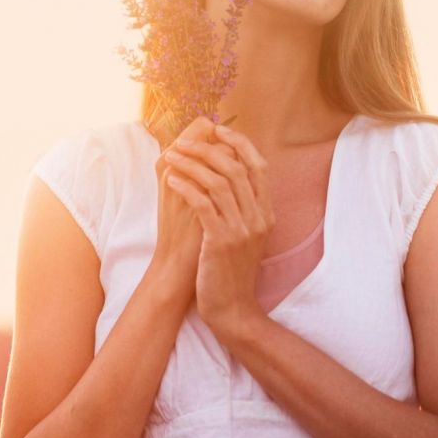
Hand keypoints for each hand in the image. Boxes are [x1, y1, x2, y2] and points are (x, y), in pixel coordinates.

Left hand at [162, 122, 274, 340]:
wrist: (232, 308)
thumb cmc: (231, 269)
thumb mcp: (246, 235)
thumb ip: (243, 206)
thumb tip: (229, 173)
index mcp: (267, 212)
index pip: (259, 165)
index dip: (239, 143)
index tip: (217, 129)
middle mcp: (259, 217)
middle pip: (236, 167)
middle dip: (207, 148)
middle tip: (183, 141)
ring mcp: (242, 229)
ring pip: (218, 181)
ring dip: (191, 164)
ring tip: (171, 157)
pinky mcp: (221, 241)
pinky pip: (203, 203)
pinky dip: (186, 186)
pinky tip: (171, 180)